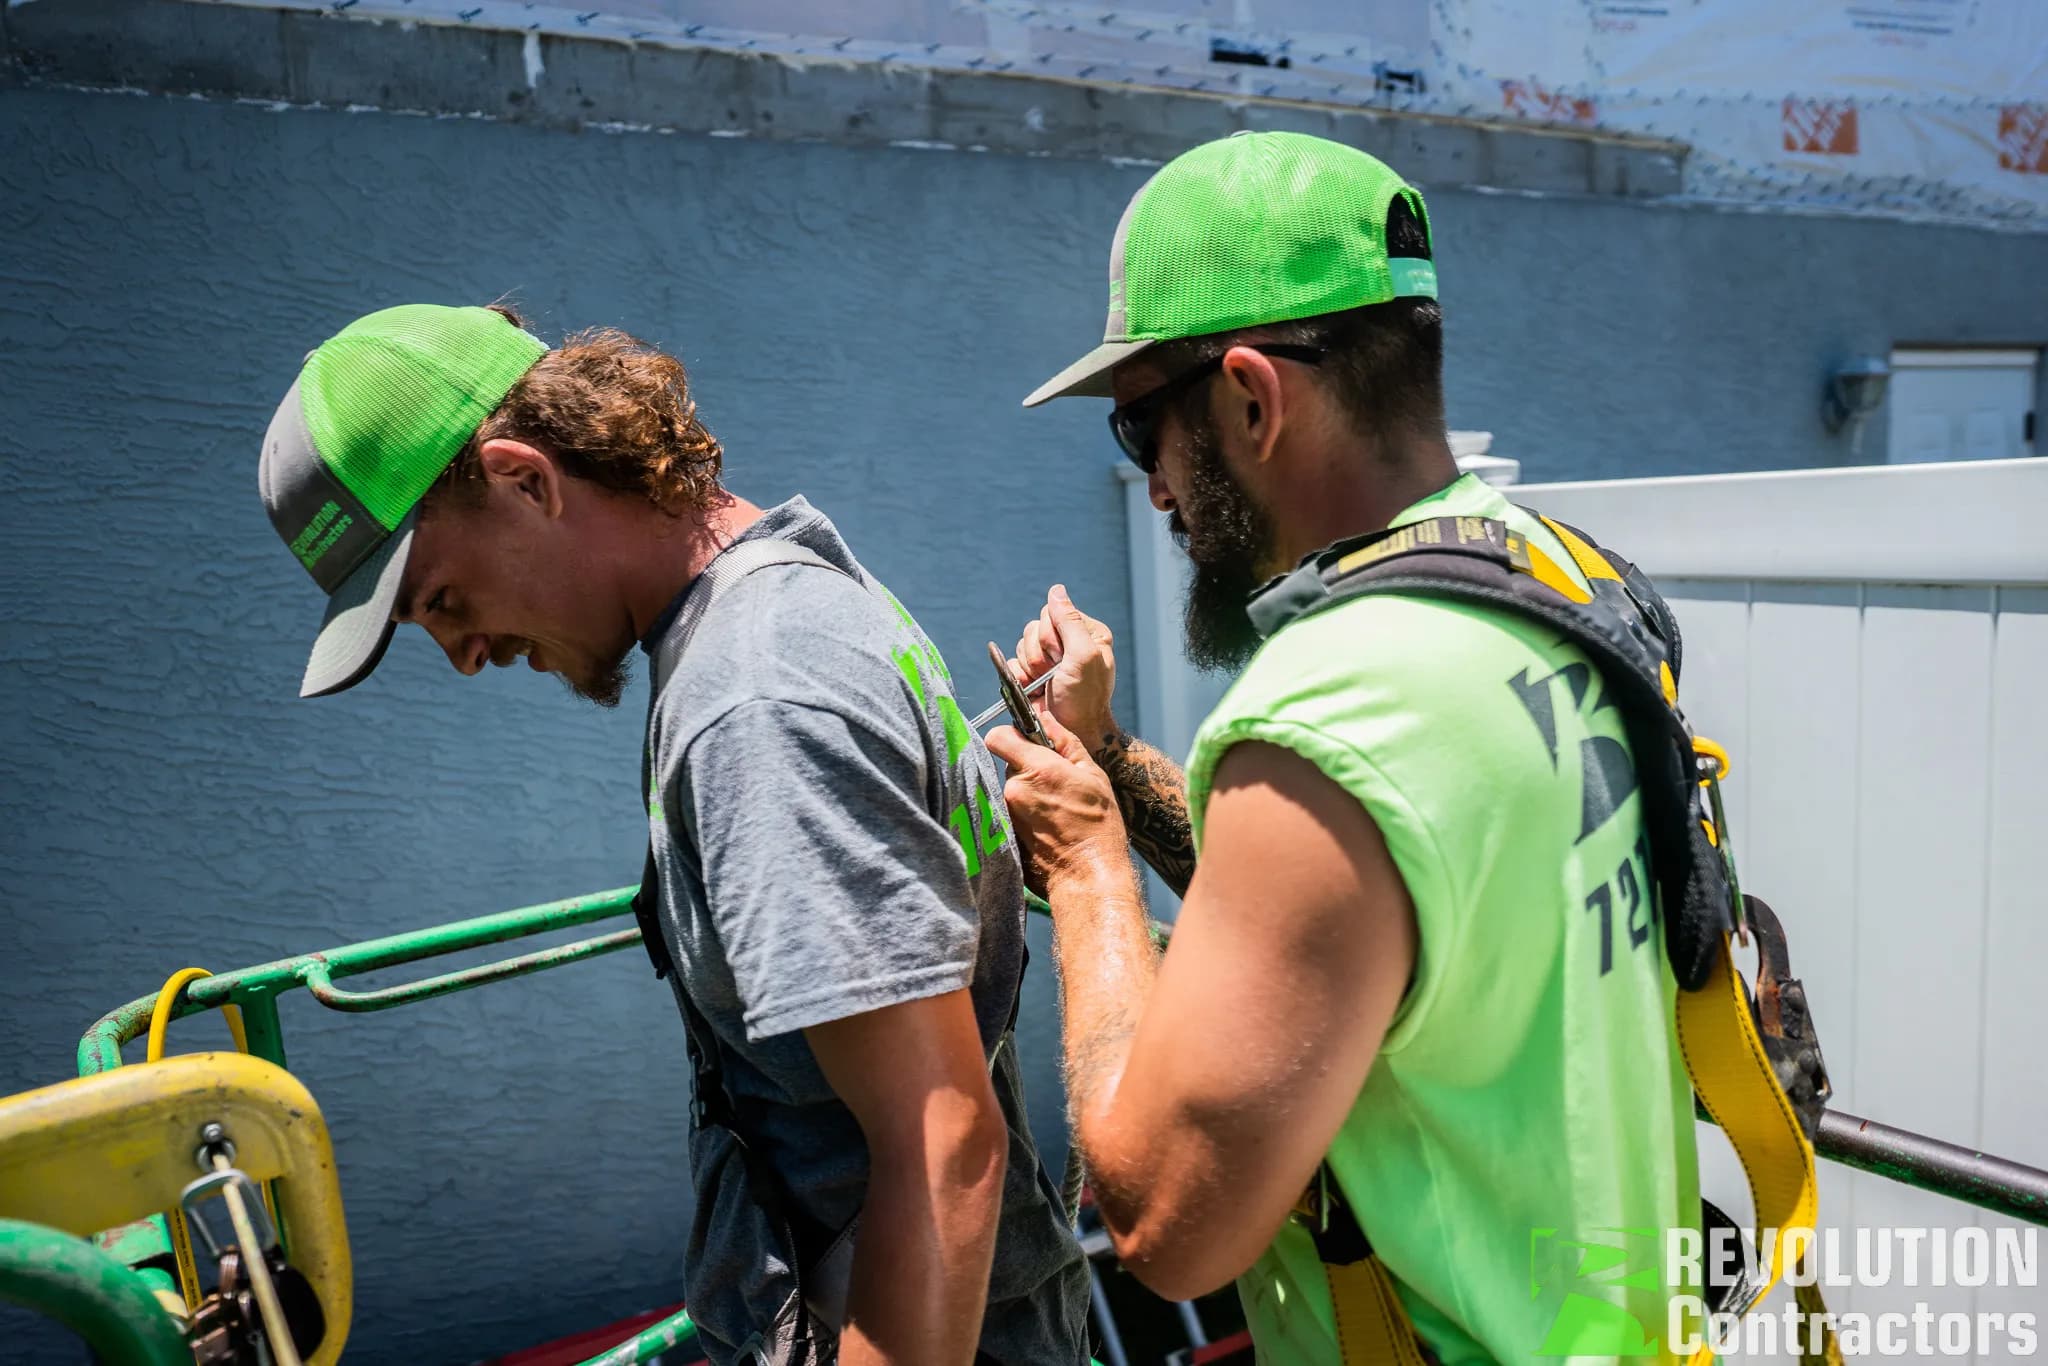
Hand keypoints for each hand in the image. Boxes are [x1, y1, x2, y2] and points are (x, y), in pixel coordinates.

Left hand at [984, 710, 1128, 899]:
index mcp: (1036, 770)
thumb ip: (1065, 742)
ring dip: (1026, 794)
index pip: (999, 736)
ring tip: (1053, 811)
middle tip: (1054, 786)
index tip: (1026, 743)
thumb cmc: (1097, 826)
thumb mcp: (1092, 775)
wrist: (1088, 877)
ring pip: (1009, 790)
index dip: (1011, 735)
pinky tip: (1045, 828)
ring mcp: (1005, 815)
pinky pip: (1008, 813)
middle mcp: (1013, 791)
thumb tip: (1046, 718)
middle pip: (1007, 765)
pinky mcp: (1002, 834)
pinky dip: (1023, 815)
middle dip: (1026, 769)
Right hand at [1012, 585, 1116, 757]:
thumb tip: (1056, 591)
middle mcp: (1067, 642)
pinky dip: (1018, 676)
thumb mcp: (1083, 656)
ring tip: (1045, 683)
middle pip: (1034, 627)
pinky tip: (1032, 688)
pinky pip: (1012, 661)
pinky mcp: (1030, 673)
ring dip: (1029, 666)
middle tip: (1054, 674)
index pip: (1053, 612)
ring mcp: (1048, 659)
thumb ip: (1070, 621)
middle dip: (1040, 653)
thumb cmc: (1084, 699)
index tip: (1063, 658)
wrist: (1071, 732)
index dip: (1051, 635)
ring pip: (1022, 644)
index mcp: (1086, 633)